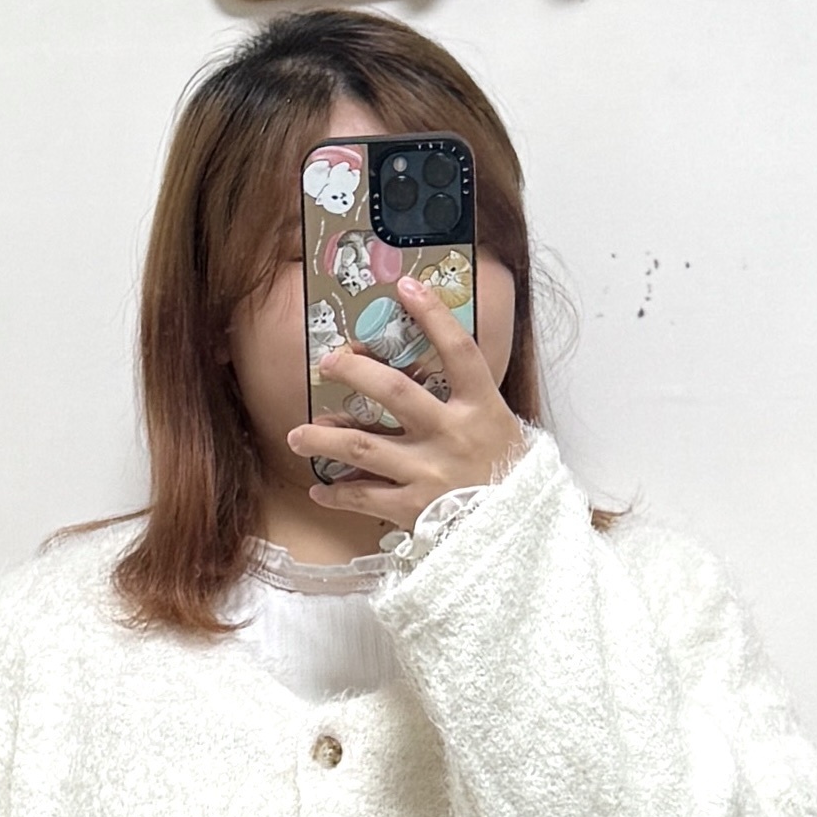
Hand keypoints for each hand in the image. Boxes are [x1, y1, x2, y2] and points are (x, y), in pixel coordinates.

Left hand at [285, 264, 526, 527]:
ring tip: (298, 436)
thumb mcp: (497, 425)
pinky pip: (364, 497)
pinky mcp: (414, 508)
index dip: (433, 315)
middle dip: (353, 371)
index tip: (406, 287)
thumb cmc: (506, 474)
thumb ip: (465, 397)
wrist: (518, 529)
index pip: (458, 350)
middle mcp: (452, 435)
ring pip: (362, 446)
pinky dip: (337, 494)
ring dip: (323, 438)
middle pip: (394, 391)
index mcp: (480, 408)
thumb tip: (425, 364)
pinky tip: (321, 488)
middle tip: (327, 363)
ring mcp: (430, 472)